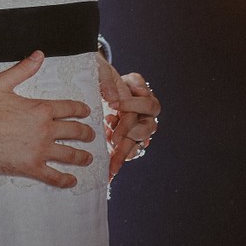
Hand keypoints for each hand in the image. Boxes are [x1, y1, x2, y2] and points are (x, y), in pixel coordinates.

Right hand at [0, 51, 95, 188]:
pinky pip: (53, 176)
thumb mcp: (2, 82)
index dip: (81, 110)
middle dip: (86, 133)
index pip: (69, 108)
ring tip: (88, 158)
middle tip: (91, 136)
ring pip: (69, 155)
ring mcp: (40, 150)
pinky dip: (65, 180)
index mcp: (41, 109)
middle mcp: (46, 129)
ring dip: (82, 157)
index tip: (87, 112)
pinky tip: (72, 181)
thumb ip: (24, 69)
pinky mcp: (31, 167)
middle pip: (74, 131)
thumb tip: (39, 55)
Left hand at [97, 58, 160, 178]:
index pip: (147, 105)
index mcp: (146, 101)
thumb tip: (122, 95)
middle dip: (127, 132)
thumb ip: (115, 81)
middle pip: (145, 129)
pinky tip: (108, 171)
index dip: (131, 104)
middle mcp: (146, 120)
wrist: (98, 90)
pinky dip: (116, 162)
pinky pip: (126, 156)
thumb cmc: (107, 80)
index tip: (113, 103)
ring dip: (122, 152)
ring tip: (110, 163)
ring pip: (136, 146)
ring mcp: (137, 134)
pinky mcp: (126, 144)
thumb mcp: (109, 73)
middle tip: (112, 136)